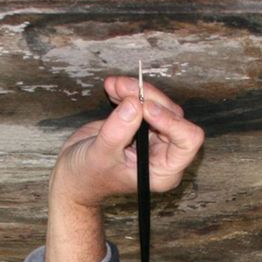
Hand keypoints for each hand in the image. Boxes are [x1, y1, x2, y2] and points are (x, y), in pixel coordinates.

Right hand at [46, 76, 203, 261]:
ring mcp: (154, 138)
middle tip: (124, 88)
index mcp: (164, 171)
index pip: (187, 141)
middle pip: (173, 117)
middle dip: (149, 99)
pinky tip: (113, 88)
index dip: (170, 121)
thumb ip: (118, 132)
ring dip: (138, 91)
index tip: (145, 108)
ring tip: (113, 85)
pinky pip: (144, 102)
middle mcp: (164, 154)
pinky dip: (130, 92)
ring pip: (159, 104)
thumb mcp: (100, 155)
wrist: (74, 175)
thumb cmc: (87, 176)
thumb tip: (135, 105)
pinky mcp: (142, 125)